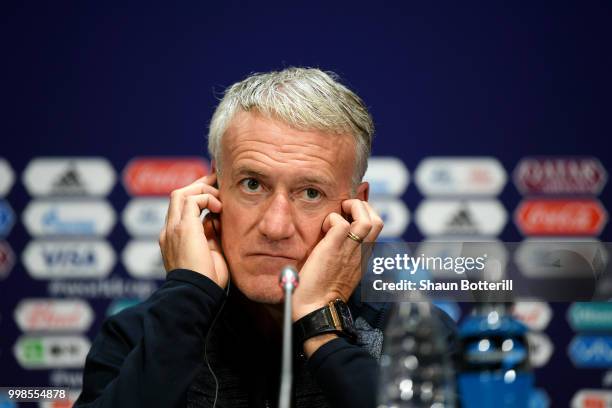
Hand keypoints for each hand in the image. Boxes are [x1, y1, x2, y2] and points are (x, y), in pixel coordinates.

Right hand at [158, 173, 227, 287]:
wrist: (197, 294)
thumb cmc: (207, 281)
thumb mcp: (210, 253)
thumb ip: (210, 235)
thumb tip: (216, 219)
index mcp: (174, 239)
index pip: (182, 209)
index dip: (197, 197)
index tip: (214, 192)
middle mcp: (169, 231)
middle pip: (178, 196)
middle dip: (199, 185)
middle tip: (217, 181)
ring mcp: (172, 229)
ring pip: (181, 193)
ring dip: (203, 190)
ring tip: (220, 198)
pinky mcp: (182, 228)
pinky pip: (192, 200)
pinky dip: (207, 199)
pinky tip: (219, 209)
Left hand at [292, 199, 382, 320]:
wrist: (316, 311)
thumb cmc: (320, 296)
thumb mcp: (339, 273)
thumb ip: (342, 258)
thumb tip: (331, 242)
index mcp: (362, 258)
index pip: (375, 228)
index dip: (366, 215)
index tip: (350, 213)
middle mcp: (361, 254)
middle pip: (378, 221)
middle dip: (363, 207)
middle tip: (345, 209)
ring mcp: (349, 251)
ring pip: (367, 219)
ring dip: (352, 208)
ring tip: (338, 213)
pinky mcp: (334, 249)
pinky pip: (341, 223)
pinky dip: (332, 219)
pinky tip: (323, 229)